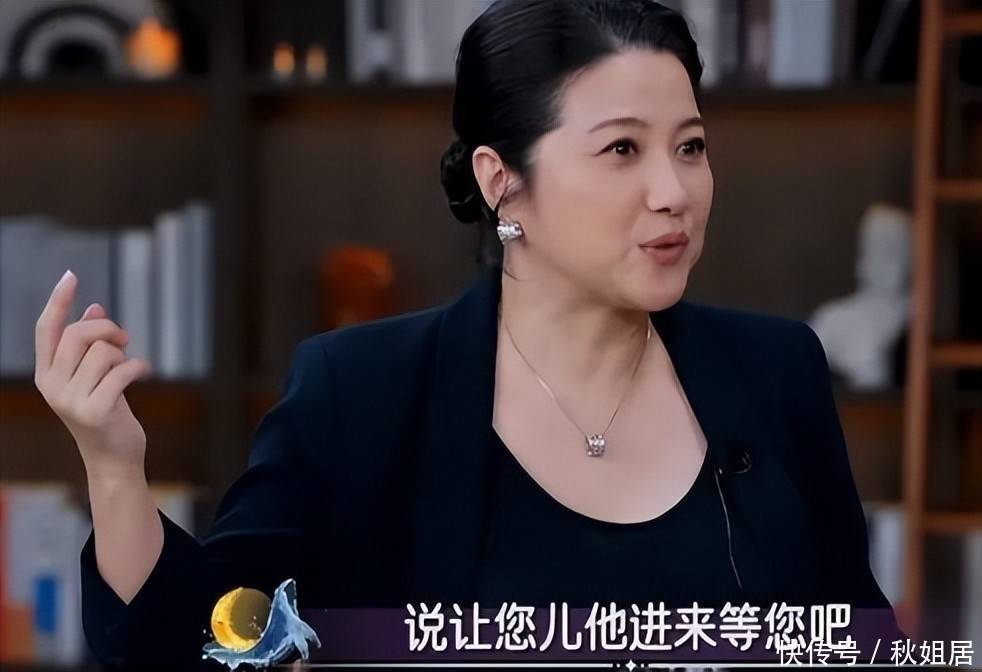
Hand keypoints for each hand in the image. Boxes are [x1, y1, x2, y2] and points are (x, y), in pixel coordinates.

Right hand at [34, 270, 153, 481]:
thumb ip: (90, 344)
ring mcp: (70, 400)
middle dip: (107, 328)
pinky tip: (145, 371)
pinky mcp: (95, 411)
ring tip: (128, 367)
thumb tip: (95, 307)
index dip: (59, 301)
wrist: (113, 458)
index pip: (47, 329)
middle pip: (78, 334)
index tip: (71, 275)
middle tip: (124, 338)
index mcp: (45, 374)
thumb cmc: (105, 412)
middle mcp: (51, 386)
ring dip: (124, 353)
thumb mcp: (94, 375)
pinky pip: (122, 371)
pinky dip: (139, 366)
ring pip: (103, 352)